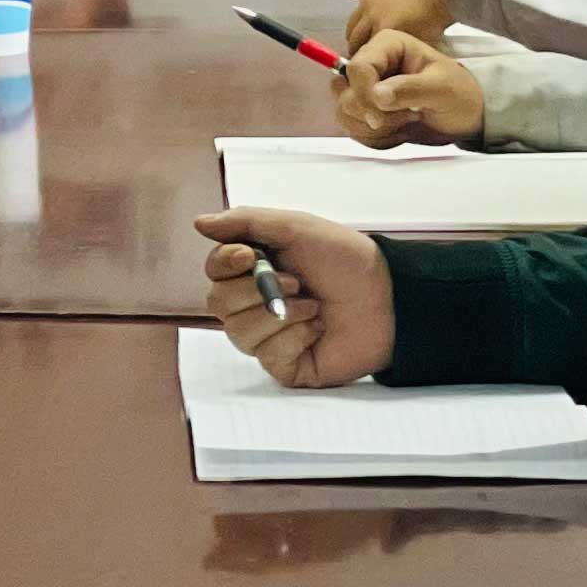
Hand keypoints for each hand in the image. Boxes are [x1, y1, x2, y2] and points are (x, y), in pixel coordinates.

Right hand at [196, 207, 395, 385]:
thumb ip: (245, 222)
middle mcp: (254, 303)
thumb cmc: (344, 259)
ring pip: (238, 332)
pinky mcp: (285, 364)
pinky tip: (317, 329)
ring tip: (313, 306)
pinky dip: (295, 337)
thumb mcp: (294, 227)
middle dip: (256, 290)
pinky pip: (267, 355)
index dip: (224, 263)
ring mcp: (268, 336)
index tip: (249, 256)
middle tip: (296, 282)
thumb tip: (199, 222)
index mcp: (253, 268)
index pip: (214, 269)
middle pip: (217, 302)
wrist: (388, 296)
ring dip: (280, 314)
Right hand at [332, 27, 485, 147]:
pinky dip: (374, 138)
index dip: (364, 95)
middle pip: (344, 91)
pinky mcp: (366, 109)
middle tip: (408, 117)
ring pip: (345, 111)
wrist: (466, 116)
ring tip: (407, 122)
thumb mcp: (442, 89)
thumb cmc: (460, 94)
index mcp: (387, 45)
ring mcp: (366, 87)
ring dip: (374, 129)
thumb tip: (376, 94)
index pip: (356, 68)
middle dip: (372, 115)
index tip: (380, 118)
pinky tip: (399, 132)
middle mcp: (372, 62)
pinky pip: (352, 127)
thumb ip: (410, 89)